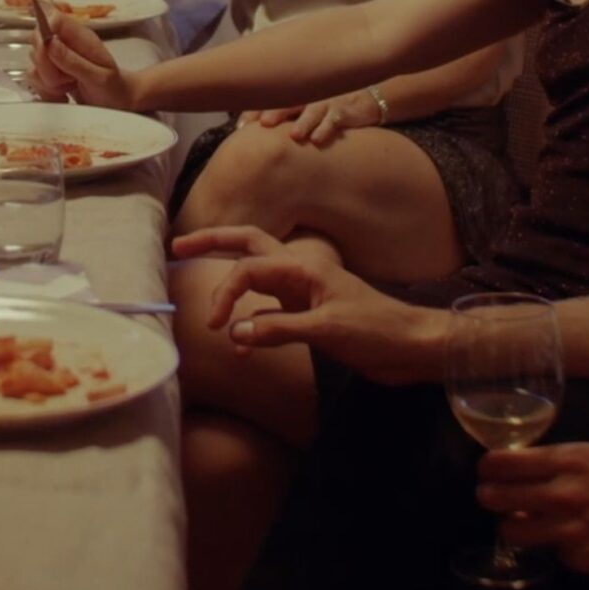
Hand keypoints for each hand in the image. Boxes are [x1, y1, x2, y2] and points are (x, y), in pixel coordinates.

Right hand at [33, 7, 139, 108]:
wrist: (116, 102)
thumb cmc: (113, 88)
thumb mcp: (99, 77)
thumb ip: (73, 61)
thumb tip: (50, 43)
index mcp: (81, 36)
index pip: (53, 18)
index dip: (45, 31)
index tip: (49, 52)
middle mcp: (66, 42)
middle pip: (37, 40)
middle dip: (46, 65)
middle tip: (68, 78)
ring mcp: (56, 55)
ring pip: (34, 61)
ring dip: (48, 80)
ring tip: (69, 85)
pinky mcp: (49, 70)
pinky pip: (34, 76)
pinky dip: (46, 89)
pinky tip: (62, 92)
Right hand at [169, 226, 445, 383]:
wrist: (410, 346)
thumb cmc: (376, 331)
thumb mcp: (326, 331)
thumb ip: (277, 329)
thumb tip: (234, 332)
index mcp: (303, 268)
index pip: (248, 268)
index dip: (225, 292)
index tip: (215, 324)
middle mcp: (299, 273)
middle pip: (247, 245)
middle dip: (213, 243)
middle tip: (178, 246)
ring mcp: (302, 291)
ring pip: (256, 277)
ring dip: (231, 286)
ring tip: (207, 304)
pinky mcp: (307, 313)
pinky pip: (268, 310)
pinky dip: (251, 323)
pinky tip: (243, 346)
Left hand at [250, 89, 383, 147]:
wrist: (364, 98)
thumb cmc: (325, 107)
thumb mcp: (302, 107)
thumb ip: (281, 115)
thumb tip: (248, 133)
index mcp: (293, 95)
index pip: (269, 100)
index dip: (255, 111)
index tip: (241, 126)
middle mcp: (308, 96)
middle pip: (288, 103)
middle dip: (275, 112)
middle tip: (263, 124)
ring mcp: (326, 102)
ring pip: (313, 111)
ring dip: (304, 122)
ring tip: (295, 135)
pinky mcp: (345, 110)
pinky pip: (335, 119)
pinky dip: (327, 128)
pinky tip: (318, 139)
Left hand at [475, 442, 588, 573]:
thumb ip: (566, 458)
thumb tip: (533, 464)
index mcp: (568, 460)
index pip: (502, 463)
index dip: (488, 468)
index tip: (487, 471)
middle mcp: (561, 494)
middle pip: (495, 498)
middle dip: (488, 497)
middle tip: (492, 498)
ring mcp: (568, 529)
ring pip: (510, 532)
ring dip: (512, 527)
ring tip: (522, 524)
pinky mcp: (579, 558)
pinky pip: (551, 552)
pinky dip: (557, 547)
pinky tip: (573, 540)